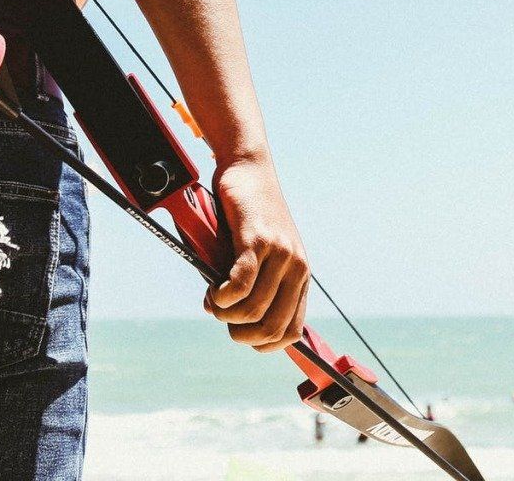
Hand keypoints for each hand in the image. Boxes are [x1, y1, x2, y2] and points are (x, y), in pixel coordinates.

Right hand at [204, 157, 308, 352]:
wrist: (249, 169)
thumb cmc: (247, 214)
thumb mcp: (258, 254)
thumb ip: (251, 284)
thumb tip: (225, 315)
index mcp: (299, 276)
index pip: (292, 332)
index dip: (264, 344)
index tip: (241, 334)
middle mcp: (295, 267)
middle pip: (272, 328)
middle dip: (241, 334)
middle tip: (223, 318)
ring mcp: (279, 254)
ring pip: (253, 309)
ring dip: (226, 314)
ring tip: (214, 300)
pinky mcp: (258, 240)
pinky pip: (241, 284)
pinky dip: (223, 296)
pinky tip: (214, 290)